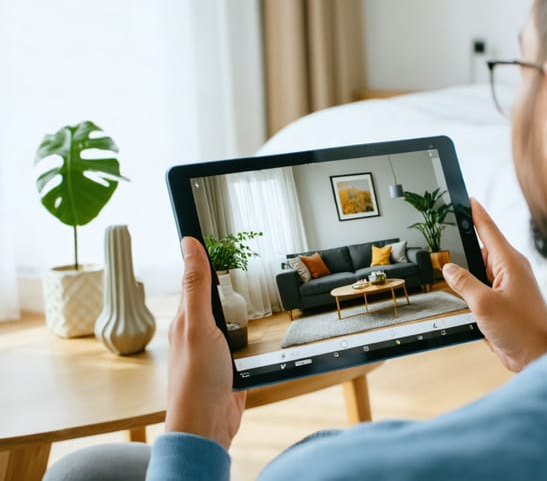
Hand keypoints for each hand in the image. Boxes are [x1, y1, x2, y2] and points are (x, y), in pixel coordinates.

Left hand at [166, 237, 246, 449]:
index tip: (202, 228)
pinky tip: (253, 328)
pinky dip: (246, 332)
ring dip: (234, 304)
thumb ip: (197, 286)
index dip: (199, 254)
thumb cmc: (197, 380)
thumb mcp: (199, 324)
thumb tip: (188, 244)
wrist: (208, 426)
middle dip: (219, 275)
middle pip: (211, 295)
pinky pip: (239, 342)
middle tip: (227, 248)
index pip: (194, 277)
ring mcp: (213, 349)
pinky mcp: (229, 366)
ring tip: (240, 280)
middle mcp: (198, 331)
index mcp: (186, 318)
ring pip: (227, 317)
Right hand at [443, 199, 546, 371]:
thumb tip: (449, 269)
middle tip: (441, 241)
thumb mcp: (484, 303)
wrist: (542, 355)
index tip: (466, 198)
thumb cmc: (524, 329)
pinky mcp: (503, 304)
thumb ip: (464, 283)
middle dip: (462, 247)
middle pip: (479, 250)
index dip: (475, 213)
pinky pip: (481, 290)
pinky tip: (459, 297)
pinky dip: (469, 292)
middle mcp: (509, 271)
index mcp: (509, 262)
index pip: (488, 229)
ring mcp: (506, 287)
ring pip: (478, 272)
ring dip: (464, 274)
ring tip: (446, 273)